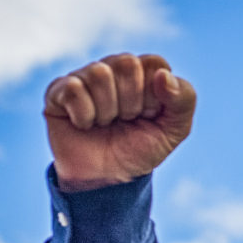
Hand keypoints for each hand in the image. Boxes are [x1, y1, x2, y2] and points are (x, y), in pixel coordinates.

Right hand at [43, 53, 195, 191]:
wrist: (107, 179)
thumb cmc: (140, 150)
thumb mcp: (174, 131)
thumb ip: (183, 100)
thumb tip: (163, 75)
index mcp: (143, 72)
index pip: (154, 63)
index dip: (154, 95)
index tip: (150, 115)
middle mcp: (113, 67)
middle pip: (126, 63)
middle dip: (131, 102)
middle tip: (126, 120)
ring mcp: (84, 77)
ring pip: (99, 74)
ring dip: (107, 111)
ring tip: (105, 123)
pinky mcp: (59, 90)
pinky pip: (74, 89)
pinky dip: (84, 116)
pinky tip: (84, 124)